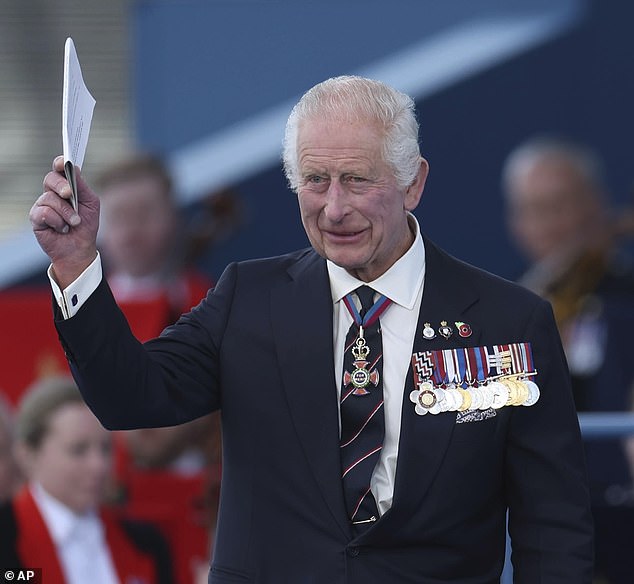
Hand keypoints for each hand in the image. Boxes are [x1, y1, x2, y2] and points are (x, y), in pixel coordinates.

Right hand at [30, 155, 99, 287]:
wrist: (80, 249)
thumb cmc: (86, 225)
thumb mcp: (91, 204)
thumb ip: (82, 186)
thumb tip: (74, 168)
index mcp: (67, 186)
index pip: (59, 169)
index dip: (60, 163)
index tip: (64, 162)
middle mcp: (52, 193)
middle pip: (51, 179)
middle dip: (62, 186)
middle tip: (70, 194)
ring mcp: (43, 204)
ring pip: (50, 198)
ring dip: (66, 212)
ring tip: (74, 223)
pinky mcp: (36, 217)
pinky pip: (44, 212)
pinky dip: (57, 221)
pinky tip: (62, 228)